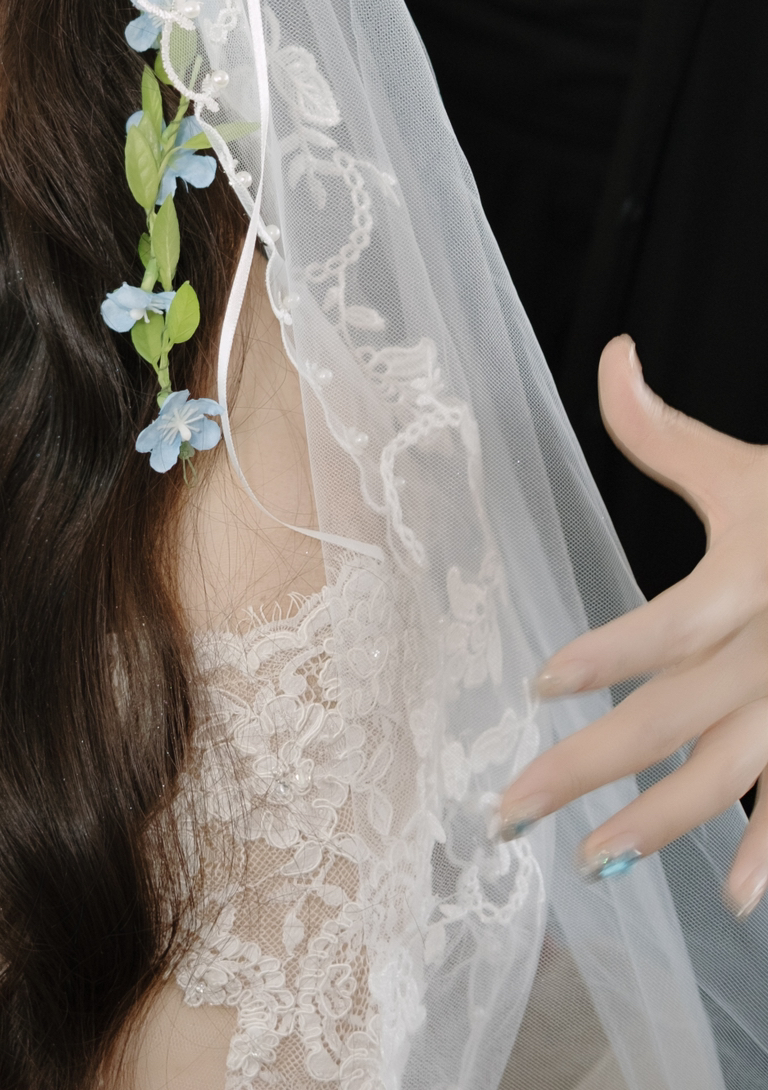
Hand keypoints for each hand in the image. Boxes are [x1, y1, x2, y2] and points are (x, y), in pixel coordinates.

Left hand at [495, 336, 767, 918]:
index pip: (675, 626)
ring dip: (660, 824)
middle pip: (678, 716)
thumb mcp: (749, 468)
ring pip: (730, 774)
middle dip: (590, 767)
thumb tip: (612, 356)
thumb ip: (666, 432)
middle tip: (509, 810)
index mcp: (751, 577)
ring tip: (589, 863)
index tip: (540, 684)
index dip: (611, 655)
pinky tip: (730, 898)